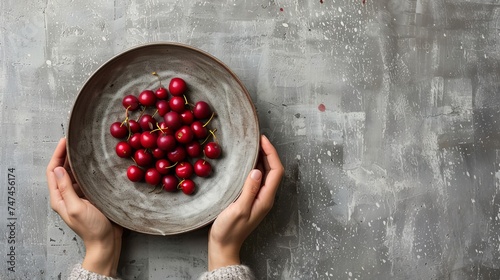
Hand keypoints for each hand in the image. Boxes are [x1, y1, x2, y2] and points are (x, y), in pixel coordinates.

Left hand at [46, 138, 121, 276]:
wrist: (106, 242)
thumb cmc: (92, 227)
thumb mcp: (76, 208)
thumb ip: (66, 189)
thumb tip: (59, 168)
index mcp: (59, 198)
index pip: (52, 171)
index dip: (57, 154)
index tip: (65, 140)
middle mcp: (66, 195)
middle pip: (63, 170)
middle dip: (66, 154)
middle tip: (75, 140)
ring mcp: (78, 195)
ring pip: (74, 173)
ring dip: (78, 161)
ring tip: (85, 147)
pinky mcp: (90, 196)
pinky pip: (85, 179)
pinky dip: (88, 169)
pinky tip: (95, 162)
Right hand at [207, 135, 283, 269]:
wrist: (224, 246)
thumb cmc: (229, 230)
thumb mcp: (238, 209)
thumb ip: (249, 190)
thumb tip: (257, 170)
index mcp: (266, 199)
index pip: (276, 171)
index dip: (271, 153)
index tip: (262, 139)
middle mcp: (265, 197)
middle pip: (273, 170)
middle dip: (268, 152)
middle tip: (257, 139)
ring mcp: (259, 198)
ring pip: (266, 173)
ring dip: (262, 158)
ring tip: (252, 145)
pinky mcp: (251, 198)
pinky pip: (257, 178)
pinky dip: (254, 166)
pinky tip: (245, 162)